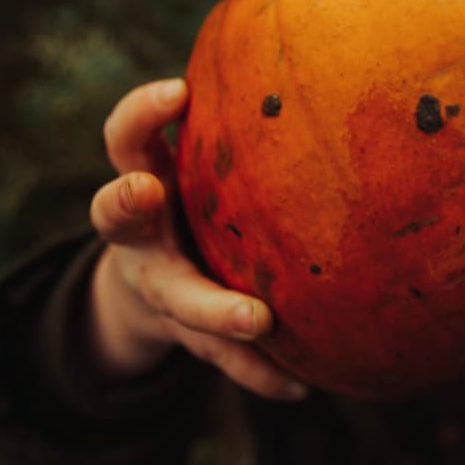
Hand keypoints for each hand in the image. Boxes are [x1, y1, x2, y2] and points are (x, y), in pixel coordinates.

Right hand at [87, 78, 308, 400]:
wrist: (157, 286)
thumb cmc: (198, 205)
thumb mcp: (204, 168)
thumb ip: (244, 133)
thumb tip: (351, 78)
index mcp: (145, 178)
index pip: (127, 137)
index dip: (142, 114)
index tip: (176, 91)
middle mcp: (142, 235)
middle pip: (113, 213)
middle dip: (124, 202)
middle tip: (144, 192)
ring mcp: (163, 288)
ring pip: (171, 301)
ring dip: (210, 312)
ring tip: (256, 321)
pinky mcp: (187, 334)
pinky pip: (220, 360)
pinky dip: (258, 374)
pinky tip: (299, 386)